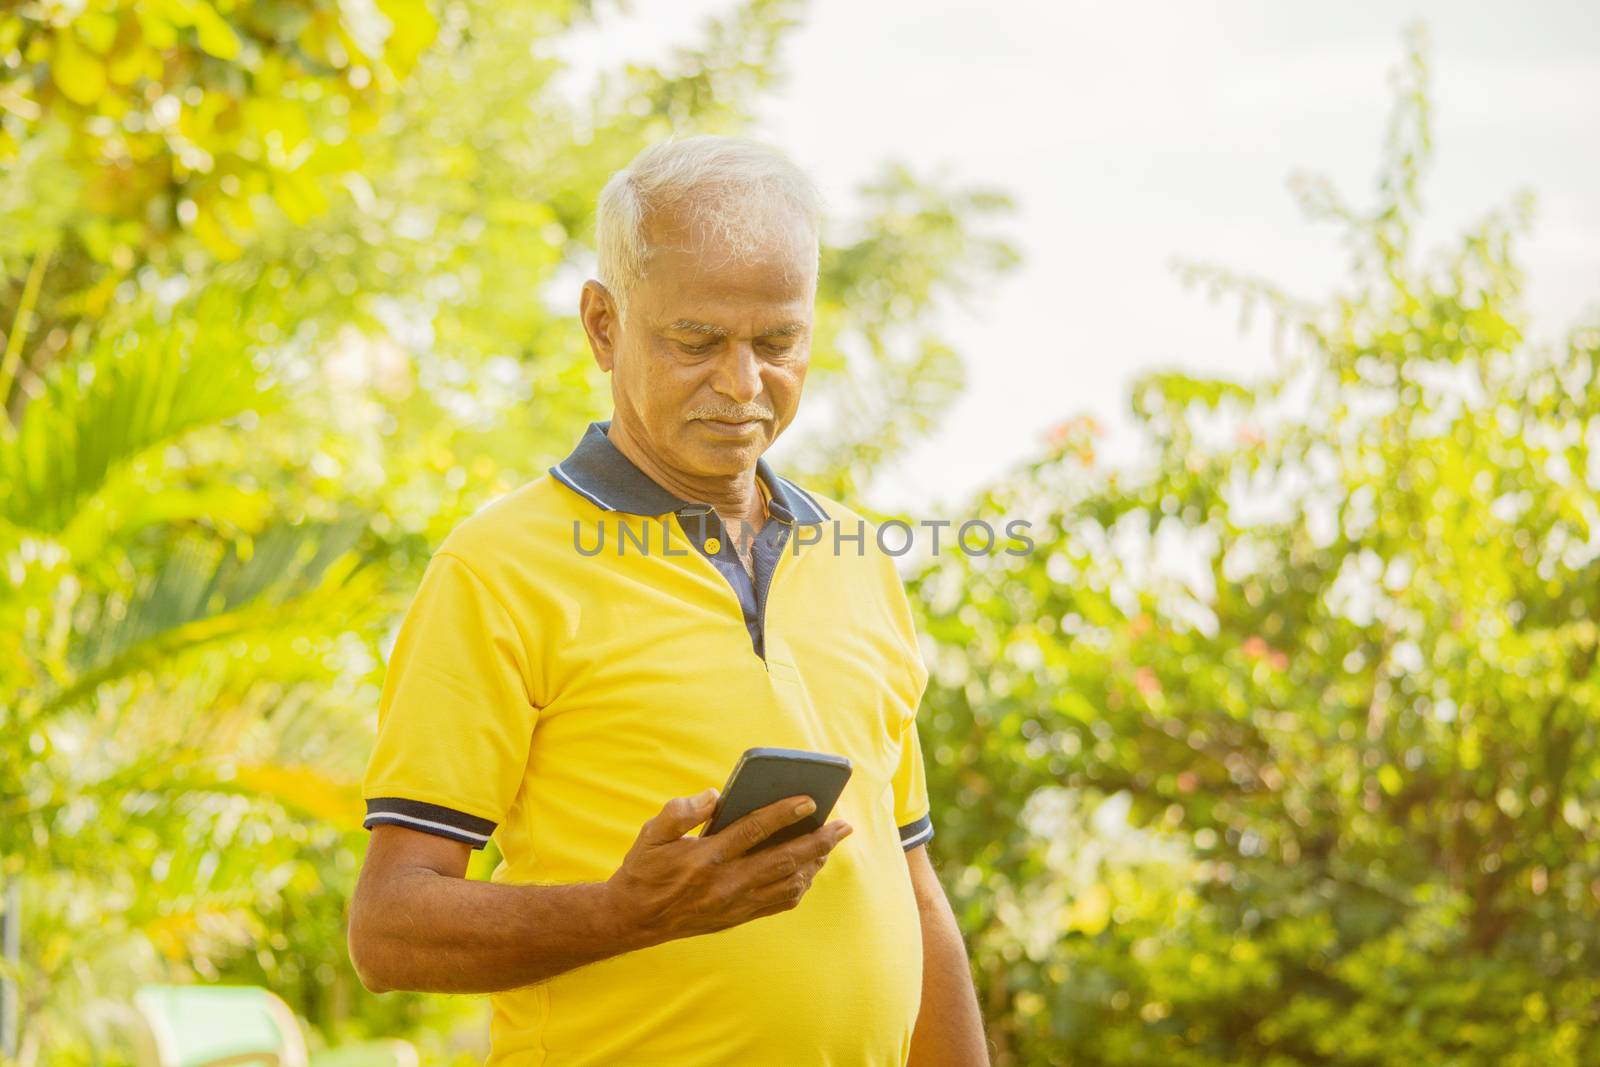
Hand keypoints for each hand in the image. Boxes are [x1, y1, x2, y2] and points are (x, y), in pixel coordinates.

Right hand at [605, 788, 852, 947]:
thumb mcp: (651, 833)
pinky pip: (779, 902)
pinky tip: (808, 870)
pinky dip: (800, 885)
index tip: (811, 800)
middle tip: (844, 825)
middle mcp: (726, 882)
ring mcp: (735, 903)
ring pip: (788, 884)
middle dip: (819, 841)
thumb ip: (680, 810)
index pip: (753, 831)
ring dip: (814, 863)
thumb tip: (715, 795)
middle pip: (783, 860)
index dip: (784, 814)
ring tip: (831, 843)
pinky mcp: (738, 917)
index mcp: (706, 856)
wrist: (633, 918)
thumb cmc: (644, 869)